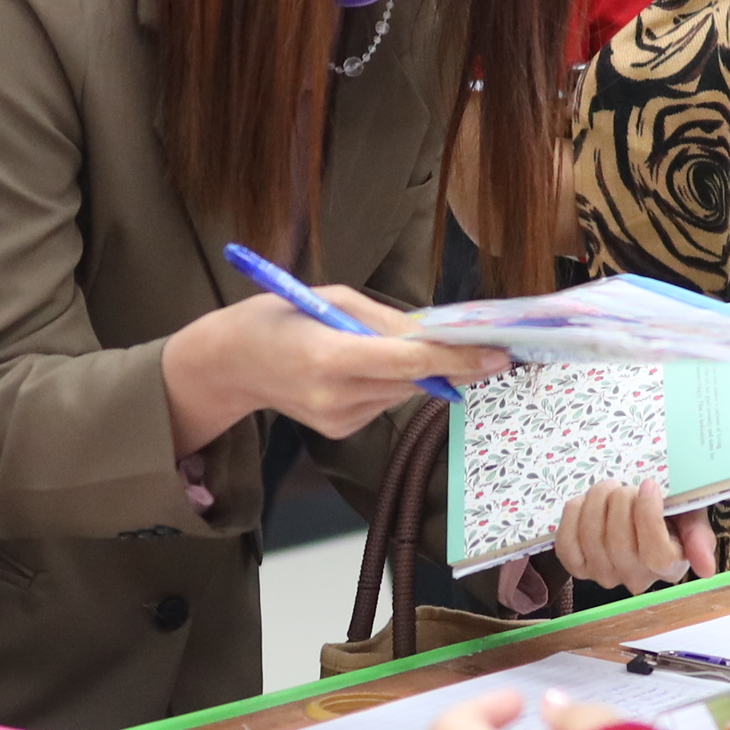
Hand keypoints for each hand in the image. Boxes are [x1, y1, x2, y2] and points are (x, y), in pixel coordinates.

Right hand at [162, 285, 506, 450]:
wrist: (231, 362)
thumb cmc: (281, 317)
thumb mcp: (333, 299)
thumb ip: (387, 320)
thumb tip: (438, 333)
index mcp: (329, 356)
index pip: (408, 361)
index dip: (457, 358)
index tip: (498, 354)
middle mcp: (335, 395)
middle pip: (414, 380)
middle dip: (453, 363)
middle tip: (492, 347)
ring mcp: (338, 419)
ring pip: (404, 392)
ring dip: (419, 370)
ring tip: (408, 345)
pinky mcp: (340, 430)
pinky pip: (386, 401)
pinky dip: (392, 382)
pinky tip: (369, 365)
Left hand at [548, 481, 716, 594]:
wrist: (640, 516)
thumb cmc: (669, 517)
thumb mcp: (691, 519)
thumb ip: (699, 538)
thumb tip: (707, 569)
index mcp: (667, 567)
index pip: (655, 553)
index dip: (648, 515)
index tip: (649, 485)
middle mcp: (634, 578)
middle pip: (619, 544)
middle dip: (620, 503)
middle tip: (625, 486)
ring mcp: (603, 575)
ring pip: (591, 539)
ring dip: (596, 503)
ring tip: (608, 488)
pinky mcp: (577, 566)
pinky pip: (566, 544)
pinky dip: (573, 517)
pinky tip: (585, 502)